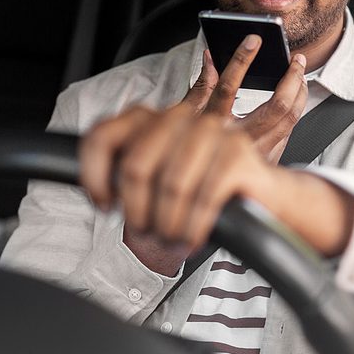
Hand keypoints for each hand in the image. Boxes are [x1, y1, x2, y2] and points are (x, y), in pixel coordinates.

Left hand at [79, 106, 353, 263]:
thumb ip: (125, 173)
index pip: (102, 135)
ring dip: (166, 223)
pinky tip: (191, 237)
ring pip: (170, 186)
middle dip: (136, 210)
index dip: (93, 176)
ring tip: (171, 237)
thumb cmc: (199, 188)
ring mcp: (210, 131)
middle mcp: (178, 116)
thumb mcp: (155, 178)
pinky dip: (192, 227)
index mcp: (149, 118)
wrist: (259, 194)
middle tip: (145, 230)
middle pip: (135, 166)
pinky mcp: (237, 154)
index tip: (104, 204)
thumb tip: (99, 192)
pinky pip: (202, 198)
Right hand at [181, 36, 307, 162]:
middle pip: (278, 107)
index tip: (252, 40)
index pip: (228, 89)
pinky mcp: (269, 160)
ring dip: (300, 94)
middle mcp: (238, 142)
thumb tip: (210, 57)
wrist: (205, 185)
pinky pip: (290, 132)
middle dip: (292, 78)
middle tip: (297, 59)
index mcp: (214, 128)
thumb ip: (201, 87)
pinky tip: (294, 99)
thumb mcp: (188, 117)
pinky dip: (295, 111)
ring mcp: (258, 154)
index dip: (240, 61)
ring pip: (291, 120)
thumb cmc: (191, 149)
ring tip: (300, 76)